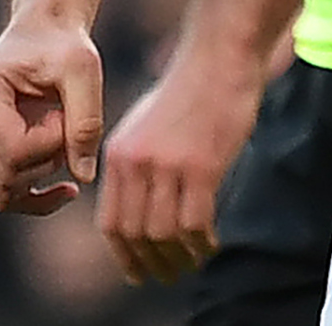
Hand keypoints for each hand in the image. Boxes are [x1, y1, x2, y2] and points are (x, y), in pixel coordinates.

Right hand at [0, 15, 104, 215]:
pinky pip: (0, 193)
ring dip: (42, 174)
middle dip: (48, 161)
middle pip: (4, 177)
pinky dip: (34, 197)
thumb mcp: (84, 71)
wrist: (43, 33)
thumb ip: (87, 121)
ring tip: (62, 135)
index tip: (68, 113)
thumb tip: (84, 177)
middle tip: (68, 124)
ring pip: (2, 192)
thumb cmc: (63, 46)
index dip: (54, 142)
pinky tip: (67, 189)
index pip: (15, 149)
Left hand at [96, 42, 266, 283]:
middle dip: (153, 264)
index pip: (111, 224)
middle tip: (171, 275)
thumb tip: (137, 206)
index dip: (124, 256)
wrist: (220, 57)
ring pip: (164, 234)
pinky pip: (195, 223)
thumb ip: (136, 164)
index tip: (139, 272)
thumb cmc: (190, 89)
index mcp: (118, 156)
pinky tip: (212, 244)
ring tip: (195, 262)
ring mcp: (168, 166)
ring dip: (179, 257)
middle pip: (136, 235)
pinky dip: (202, 242)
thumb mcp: (145, 124)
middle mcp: (136, 164)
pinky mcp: (202, 166)